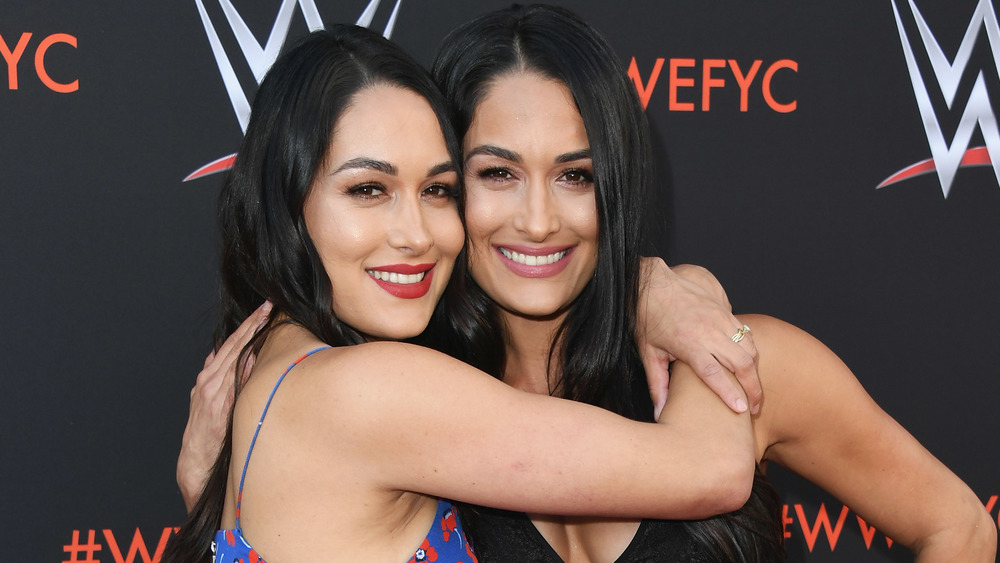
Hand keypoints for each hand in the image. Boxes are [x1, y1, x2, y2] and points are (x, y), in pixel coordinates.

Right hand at [176, 301, 270, 510]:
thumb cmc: (209, 433)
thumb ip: (227, 380)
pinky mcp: (216, 409)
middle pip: (232, 346)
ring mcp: (211, 394)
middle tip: (268, 307)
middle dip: (250, 325)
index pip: (231, 346)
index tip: (263, 311)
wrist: (195, 463)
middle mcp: (208, 382)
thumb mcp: (215, 402)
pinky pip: (231, 384)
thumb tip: (247, 359)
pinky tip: (253, 354)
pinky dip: (240, 368)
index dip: (247, 327)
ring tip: (264, 321)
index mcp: (209, 378)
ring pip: (231, 358)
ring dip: (248, 338)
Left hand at [637, 258, 759, 418]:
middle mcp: (709, 331)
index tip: (741, 409)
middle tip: (754, 408)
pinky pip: (747, 335)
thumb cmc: (648, 319)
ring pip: (749, 349)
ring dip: (755, 372)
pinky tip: (749, 367)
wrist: (653, 284)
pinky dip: (752, 353)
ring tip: (753, 391)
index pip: (714, 372)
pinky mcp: (725, 312)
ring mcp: (720, 319)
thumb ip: (657, 384)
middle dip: (753, 388)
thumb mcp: (648, 353)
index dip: (729, 392)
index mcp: (689, 343)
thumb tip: (661, 413)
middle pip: (741, 363)